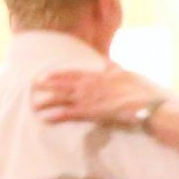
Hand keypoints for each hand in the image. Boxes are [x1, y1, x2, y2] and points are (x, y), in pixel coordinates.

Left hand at [32, 64, 162, 130]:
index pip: (73, 73)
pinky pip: (69, 114)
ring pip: (62, 99)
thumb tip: (107, 60)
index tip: (46, 74)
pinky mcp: (90, 112)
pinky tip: (45, 118)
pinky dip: (56, 116)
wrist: (145, 104)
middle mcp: (89, 85)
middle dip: (47, 85)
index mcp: (97, 75)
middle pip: (63, 84)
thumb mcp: (125, 73)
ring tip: (34, 104)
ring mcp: (88, 98)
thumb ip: (112, 67)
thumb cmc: (139, 90)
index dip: (58, 74)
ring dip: (47, 101)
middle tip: (33, 85)